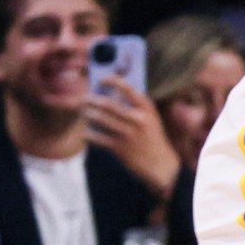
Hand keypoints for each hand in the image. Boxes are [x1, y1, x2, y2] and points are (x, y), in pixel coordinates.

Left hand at [84, 82, 181, 198]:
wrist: (160, 164)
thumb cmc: (152, 138)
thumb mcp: (150, 118)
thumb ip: (135, 105)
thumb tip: (109, 93)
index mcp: (146, 108)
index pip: (126, 87)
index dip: (111, 81)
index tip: (101, 81)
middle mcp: (137, 119)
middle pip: (107, 104)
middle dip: (91, 100)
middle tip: (84, 99)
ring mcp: (128, 134)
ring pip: (99, 119)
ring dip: (87, 114)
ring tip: (83, 113)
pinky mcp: (119, 148)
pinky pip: (96, 137)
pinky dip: (88, 134)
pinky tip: (87, 133)